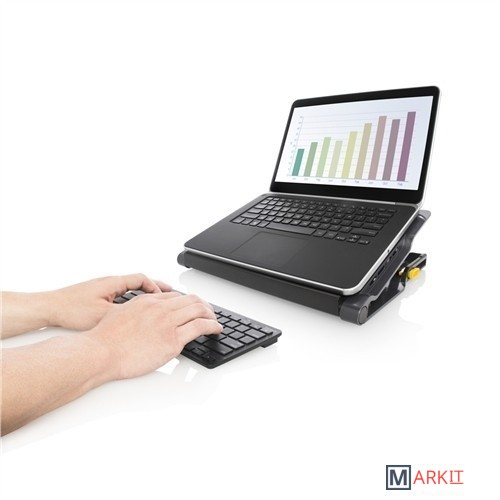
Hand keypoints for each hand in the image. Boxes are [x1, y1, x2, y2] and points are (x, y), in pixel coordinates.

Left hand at [49, 274, 170, 330]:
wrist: (48, 308)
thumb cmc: (71, 309)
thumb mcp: (103, 314)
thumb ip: (125, 314)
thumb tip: (142, 318)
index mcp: (113, 283)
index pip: (141, 279)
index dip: (155, 287)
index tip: (164, 296)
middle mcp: (108, 283)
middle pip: (137, 282)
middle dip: (153, 289)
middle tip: (167, 294)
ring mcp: (102, 290)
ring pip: (129, 289)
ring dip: (142, 295)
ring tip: (153, 304)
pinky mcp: (96, 297)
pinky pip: (119, 296)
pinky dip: (130, 301)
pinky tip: (131, 312)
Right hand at [84, 292, 222, 379]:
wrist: (100, 352)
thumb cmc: (105, 340)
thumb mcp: (120, 314)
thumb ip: (136, 312)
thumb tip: (145, 318)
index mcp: (147, 301)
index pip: (176, 296)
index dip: (188, 301)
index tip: (194, 307)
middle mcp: (159, 308)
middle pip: (191, 300)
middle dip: (204, 306)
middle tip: (210, 313)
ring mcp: (167, 323)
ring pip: (199, 310)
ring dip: (211, 314)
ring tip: (216, 321)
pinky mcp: (172, 340)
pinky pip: (200, 327)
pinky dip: (213, 326)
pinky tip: (216, 329)